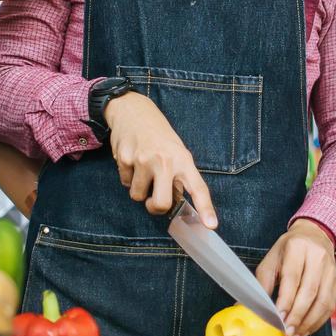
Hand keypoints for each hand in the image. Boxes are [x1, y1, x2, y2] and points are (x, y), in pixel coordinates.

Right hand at [104, 93, 217, 226]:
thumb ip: (178, 176)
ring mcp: (143, 160)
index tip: (211, 225)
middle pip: (161, 204)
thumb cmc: (158, 134)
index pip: (198, 187)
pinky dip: (128, 177)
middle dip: (155, 208)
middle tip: (153, 200)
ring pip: (138, 196)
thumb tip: (174, 202)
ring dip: (139, 189)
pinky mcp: (124, 159)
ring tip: (142, 169)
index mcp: (183, 159)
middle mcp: (165, 161)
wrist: (132, 111)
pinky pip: (125, 182)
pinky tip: (131, 160)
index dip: (206, 208)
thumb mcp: (176, 151)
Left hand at [255, 219, 335, 335]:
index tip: (278, 318)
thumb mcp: (271, 259)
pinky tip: (306, 329)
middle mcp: (317, 258)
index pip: (292, 278)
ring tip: (296, 334)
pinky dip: (318, 321)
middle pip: (309, 291)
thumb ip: (263, 282)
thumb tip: (252, 307)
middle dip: (297, 316)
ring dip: (309, 322)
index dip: (286, 301)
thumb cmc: (288, 250)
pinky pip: (330, 306)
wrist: (314, 236)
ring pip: (323, 301)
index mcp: (297, 248)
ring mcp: (330, 270)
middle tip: (287, 331)